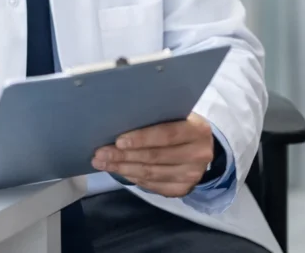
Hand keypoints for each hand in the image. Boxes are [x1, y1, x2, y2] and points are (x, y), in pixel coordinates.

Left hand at [92, 112, 214, 197]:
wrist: (203, 147)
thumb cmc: (182, 125)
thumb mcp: (177, 115)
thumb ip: (158, 117)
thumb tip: (121, 120)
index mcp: (197, 130)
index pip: (167, 135)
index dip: (141, 138)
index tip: (118, 141)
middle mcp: (198, 154)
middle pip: (155, 157)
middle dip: (124, 156)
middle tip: (100, 153)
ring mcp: (192, 175)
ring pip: (151, 173)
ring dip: (123, 168)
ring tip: (102, 163)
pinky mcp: (183, 189)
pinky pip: (153, 185)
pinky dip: (133, 178)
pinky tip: (119, 171)